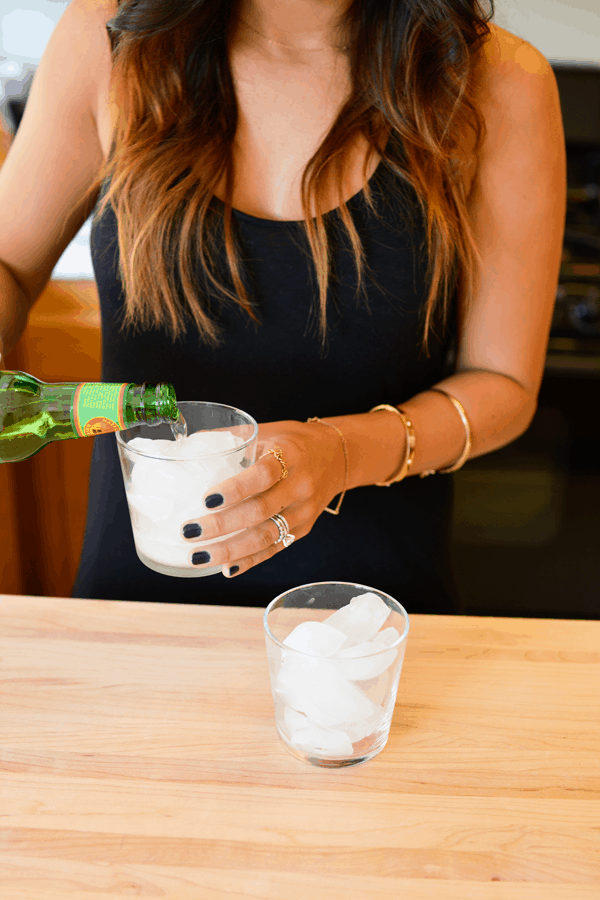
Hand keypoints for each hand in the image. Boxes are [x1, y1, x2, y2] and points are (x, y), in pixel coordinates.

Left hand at [180, 419, 344, 576]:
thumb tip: (185, 445)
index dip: (235, 489)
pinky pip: (274, 549)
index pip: (263, 475)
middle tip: (189, 531)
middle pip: (260, 511)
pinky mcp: (303, 529)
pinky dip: (249, 561)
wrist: (337, 456)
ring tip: (198, 556)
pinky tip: (226, 567)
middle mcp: (300, 486)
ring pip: (266, 537)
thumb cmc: (294, 442)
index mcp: (290, 456)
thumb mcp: (267, 431)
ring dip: (230, 550)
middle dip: (222, 526)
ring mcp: (303, 511)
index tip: (206, 499)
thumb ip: (230, 439)